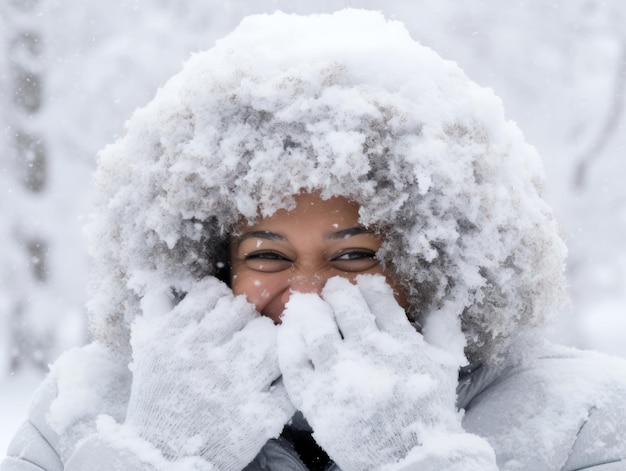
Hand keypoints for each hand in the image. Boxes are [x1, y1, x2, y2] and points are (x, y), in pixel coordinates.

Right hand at [124, 277, 294, 470]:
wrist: (161, 458)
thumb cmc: (156, 402)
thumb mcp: (146, 353)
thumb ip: (157, 313)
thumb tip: (160, 282)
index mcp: (174, 337)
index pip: (212, 292)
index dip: (220, 301)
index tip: (221, 316)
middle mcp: (202, 354)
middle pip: (244, 310)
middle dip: (245, 321)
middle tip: (244, 337)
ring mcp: (232, 384)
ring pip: (270, 338)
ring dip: (268, 343)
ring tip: (260, 356)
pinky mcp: (257, 414)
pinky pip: (287, 382)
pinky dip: (286, 379)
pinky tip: (275, 381)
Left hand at [277, 275, 493, 469]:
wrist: (409, 458)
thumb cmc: (428, 412)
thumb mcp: (446, 366)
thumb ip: (444, 330)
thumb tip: (447, 300)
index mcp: (403, 344)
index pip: (382, 302)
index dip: (370, 287)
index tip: (364, 284)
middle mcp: (371, 354)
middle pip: (348, 309)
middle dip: (339, 293)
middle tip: (334, 289)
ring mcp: (341, 376)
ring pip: (318, 330)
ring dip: (312, 310)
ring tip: (309, 303)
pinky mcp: (317, 399)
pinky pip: (295, 362)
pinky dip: (289, 340)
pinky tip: (289, 328)